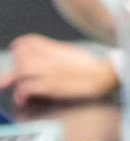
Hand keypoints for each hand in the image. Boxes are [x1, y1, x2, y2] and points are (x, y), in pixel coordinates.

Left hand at [0, 34, 117, 104]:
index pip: (30, 41)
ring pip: (22, 71)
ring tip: (16, 88)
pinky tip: (22, 98)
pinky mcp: (51, 86)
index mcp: (55, 49)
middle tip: (16, 74)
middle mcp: (50, 58)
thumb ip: (55, 51)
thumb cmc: (90, 67)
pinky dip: (21, 94)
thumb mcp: (72, 52)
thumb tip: (43, 52)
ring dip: (16, 80)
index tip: (15, 50)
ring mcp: (50, 72)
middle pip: (21, 57)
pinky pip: (27, 88)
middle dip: (16, 66)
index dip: (19, 46)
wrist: (103, 76)